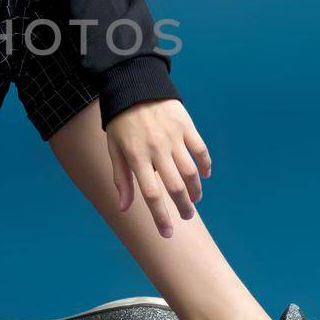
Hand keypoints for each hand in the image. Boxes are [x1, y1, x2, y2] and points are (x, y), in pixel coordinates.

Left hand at [104, 98, 211, 237]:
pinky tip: (204, 175)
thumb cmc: (121, 122)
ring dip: (195, 189)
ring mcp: (173, 137)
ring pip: (190, 171)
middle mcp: (156, 149)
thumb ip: (121, 179)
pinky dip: (205, 165)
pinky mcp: (186, 125)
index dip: (160, 216)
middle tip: (186, 217)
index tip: (167, 233)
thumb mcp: (114, 149)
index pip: (151, 194)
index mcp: (136, 157)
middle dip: (183, 207)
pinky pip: (200, 149)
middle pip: (175, 186)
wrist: (134, 85)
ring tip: (195, 199)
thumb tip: (123, 208)